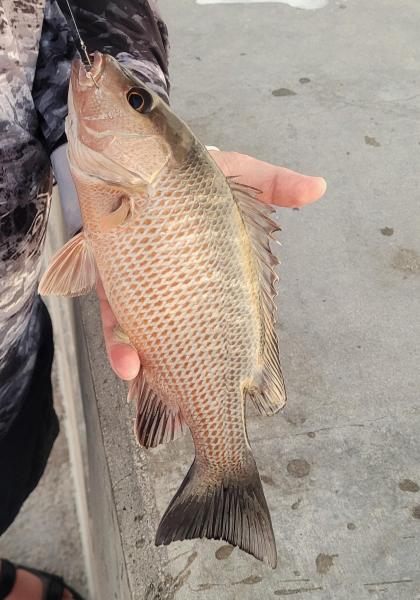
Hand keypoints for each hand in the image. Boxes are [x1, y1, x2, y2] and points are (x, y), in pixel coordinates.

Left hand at [99, 151, 325, 379]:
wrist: (127, 149)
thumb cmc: (185, 170)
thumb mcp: (234, 177)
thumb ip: (272, 184)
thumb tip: (319, 189)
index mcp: (209, 271)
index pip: (225, 317)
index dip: (234, 352)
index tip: (245, 384)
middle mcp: (176, 284)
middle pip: (185, 338)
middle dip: (187, 378)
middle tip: (196, 414)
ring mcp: (143, 285)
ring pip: (146, 339)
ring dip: (148, 368)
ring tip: (156, 390)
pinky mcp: (111, 277)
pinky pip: (113, 316)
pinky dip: (119, 341)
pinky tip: (129, 361)